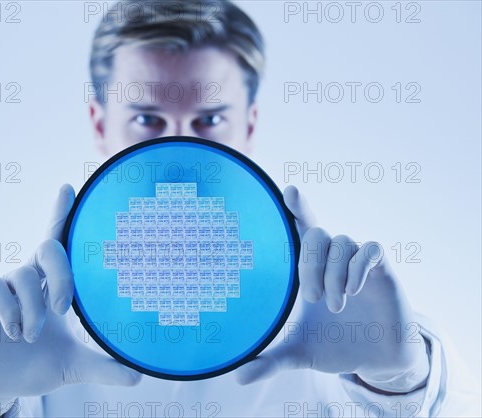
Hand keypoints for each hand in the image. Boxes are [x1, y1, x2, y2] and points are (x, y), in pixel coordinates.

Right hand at [0, 185, 140, 416]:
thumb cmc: (34, 364)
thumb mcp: (72, 366)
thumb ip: (102, 367)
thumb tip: (138, 376)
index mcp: (52, 285)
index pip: (59, 242)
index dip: (61, 213)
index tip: (68, 189)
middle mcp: (30, 277)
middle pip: (48, 247)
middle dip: (62, 273)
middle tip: (64, 308)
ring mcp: (4, 286)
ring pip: (24, 274)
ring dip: (33, 308)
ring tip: (32, 336)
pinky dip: (10, 312)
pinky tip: (12, 332)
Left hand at [236, 186, 428, 392]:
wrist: (375, 359)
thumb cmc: (335, 345)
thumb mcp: (300, 352)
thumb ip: (271, 360)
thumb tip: (239, 377)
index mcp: (310, 270)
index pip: (302, 229)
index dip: (297, 208)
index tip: (287, 191)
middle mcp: (333, 260)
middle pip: (317, 234)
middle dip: (310, 263)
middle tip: (311, 297)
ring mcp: (358, 262)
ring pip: (342, 242)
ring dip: (334, 274)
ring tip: (334, 306)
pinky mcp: (382, 270)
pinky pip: (370, 249)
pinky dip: (358, 267)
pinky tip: (353, 290)